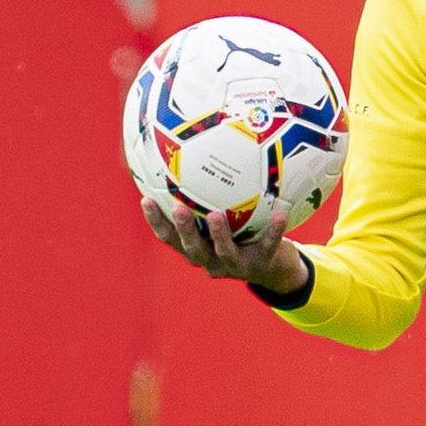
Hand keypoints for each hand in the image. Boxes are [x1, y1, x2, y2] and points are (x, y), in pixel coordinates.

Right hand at [140, 198, 308, 293]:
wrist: (276, 269)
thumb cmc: (243, 235)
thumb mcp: (225, 219)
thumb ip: (208, 198)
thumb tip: (192, 157)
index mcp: (198, 250)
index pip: (170, 238)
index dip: (156, 221)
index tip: (146, 199)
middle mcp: (213, 261)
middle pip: (193, 249)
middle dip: (183, 230)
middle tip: (178, 209)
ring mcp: (237, 266)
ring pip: (226, 252)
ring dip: (219, 235)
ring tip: (216, 215)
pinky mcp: (263, 264)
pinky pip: (268, 244)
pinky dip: (273, 230)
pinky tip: (279, 213)